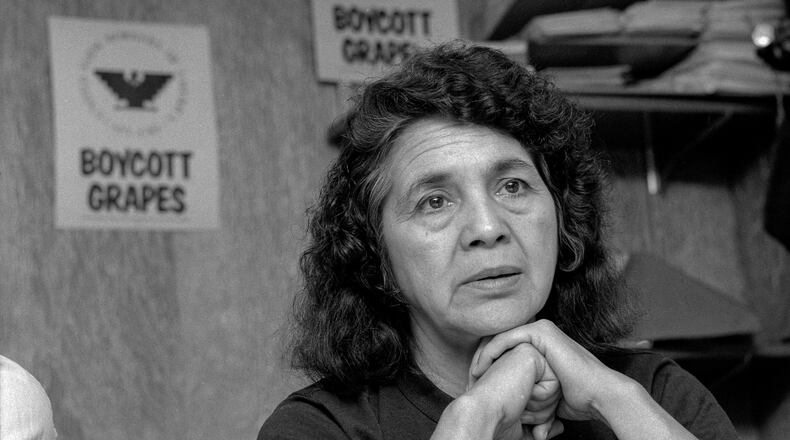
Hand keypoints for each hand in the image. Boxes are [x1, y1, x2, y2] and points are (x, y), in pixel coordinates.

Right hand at [463, 342, 562, 439]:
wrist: (483, 415)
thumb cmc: (496, 419)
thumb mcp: (524, 420)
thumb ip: (543, 421)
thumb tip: (559, 427)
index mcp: (516, 372)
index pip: (545, 395)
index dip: (536, 413)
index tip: (513, 410)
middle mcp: (519, 360)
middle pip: (553, 391)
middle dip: (541, 410)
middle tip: (515, 406)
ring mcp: (524, 353)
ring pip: (557, 388)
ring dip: (540, 405)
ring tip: (515, 399)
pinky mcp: (530, 352)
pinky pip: (555, 383)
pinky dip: (541, 396)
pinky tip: (520, 390)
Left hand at [469, 319, 627, 422]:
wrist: (599, 396)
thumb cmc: (578, 400)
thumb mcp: (546, 397)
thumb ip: (534, 400)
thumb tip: (534, 430)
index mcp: (540, 345)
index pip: (505, 349)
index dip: (488, 365)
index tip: (475, 384)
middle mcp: (540, 333)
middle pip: (500, 342)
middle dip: (482, 360)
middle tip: (470, 379)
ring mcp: (541, 330)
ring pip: (500, 338)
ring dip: (483, 356)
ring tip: (473, 375)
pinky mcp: (542, 332)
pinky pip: (507, 338)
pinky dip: (491, 352)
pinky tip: (481, 368)